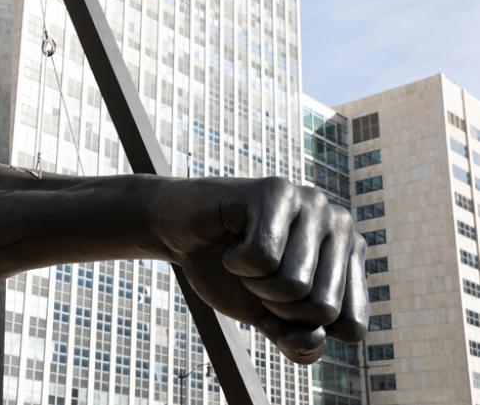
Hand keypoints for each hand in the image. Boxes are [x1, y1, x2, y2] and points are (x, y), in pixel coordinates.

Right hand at [150, 177, 367, 363]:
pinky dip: (235, 262)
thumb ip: (297, 341)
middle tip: (257, 275)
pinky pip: (262, 258)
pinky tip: (231, 239)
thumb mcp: (267, 317)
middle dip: (278, 305)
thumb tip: (315, 338)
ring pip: (294, 286)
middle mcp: (342, 224)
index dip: (304, 327)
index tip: (280, 298)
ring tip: (244, 256)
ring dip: (254, 284)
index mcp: (351, 257)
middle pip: (324, 309)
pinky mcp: (275, 190)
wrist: (181, 234)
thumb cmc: (229, 273)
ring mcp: (311, 203)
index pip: (351, 326)